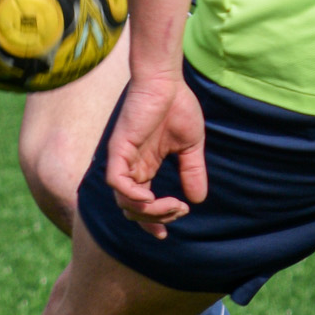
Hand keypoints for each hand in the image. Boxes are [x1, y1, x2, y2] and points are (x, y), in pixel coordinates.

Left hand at [105, 69, 206, 237]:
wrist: (166, 81)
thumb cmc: (177, 107)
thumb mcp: (190, 147)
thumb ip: (193, 172)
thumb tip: (198, 200)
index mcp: (144, 167)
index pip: (141, 205)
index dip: (152, 222)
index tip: (167, 234)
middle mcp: (131, 167)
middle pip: (131, 210)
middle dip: (155, 219)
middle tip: (178, 210)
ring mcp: (123, 159)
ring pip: (123, 202)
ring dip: (149, 211)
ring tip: (172, 205)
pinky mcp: (118, 150)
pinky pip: (116, 182)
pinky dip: (132, 196)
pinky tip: (152, 196)